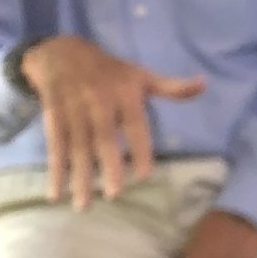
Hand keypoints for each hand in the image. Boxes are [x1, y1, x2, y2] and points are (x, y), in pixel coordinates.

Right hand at [18, 36, 205, 208]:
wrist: (61, 52)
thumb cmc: (109, 71)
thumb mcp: (140, 74)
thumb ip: (170, 87)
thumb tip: (203, 84)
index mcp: (124, 93)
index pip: (135, 124)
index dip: (140, 148)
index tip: (144, 175)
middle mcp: (99, 102)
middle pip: (104, 138)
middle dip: (108, 166)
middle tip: (114, 194)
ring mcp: (74, 109)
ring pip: (77, 147)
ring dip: (79, 176)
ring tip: (83, 205)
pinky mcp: (53, 116)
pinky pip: (54, 146)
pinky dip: (55, 170)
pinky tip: (55, 193)